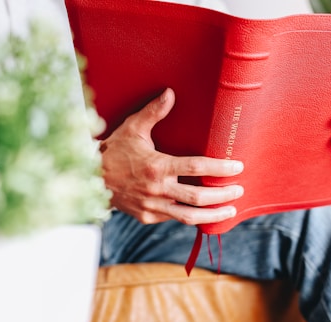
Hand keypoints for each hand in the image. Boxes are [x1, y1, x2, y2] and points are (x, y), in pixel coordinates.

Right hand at [100, 88, 243, 224]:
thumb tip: (170, 92)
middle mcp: (157, 189)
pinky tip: (203, 213)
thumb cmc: (114, 151)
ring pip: (188, 216)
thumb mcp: (133, 128)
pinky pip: (173, 219)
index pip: (196, 167)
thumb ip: (153, 112)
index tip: (237, 167)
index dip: (220, 168)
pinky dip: (190, 216)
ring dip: (213, 215)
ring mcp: (152, 206)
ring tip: (230, 210)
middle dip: (223, 195)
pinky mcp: (146, 216)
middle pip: (198, 197)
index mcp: (157, 166)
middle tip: (239, 190)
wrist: (91, 178)